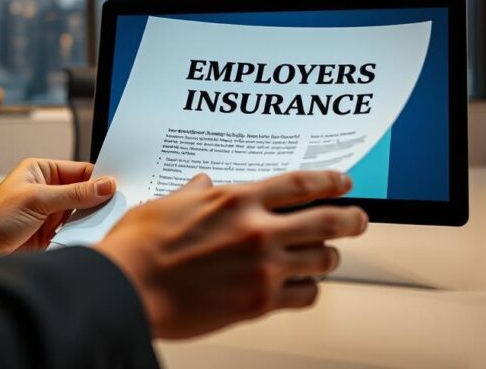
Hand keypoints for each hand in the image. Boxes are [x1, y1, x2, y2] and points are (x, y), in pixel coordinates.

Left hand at [0, 158, 115, 258]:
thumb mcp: (37, 200)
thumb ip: (74, 194)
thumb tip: (104, 185)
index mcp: (41, 171)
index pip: (80, 170)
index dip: (100, 178)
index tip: (119, 187)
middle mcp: (47, 190)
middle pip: (84, 192)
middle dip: (98, 200)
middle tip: (118, 206)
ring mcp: (49, 213)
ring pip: (82, 213)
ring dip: (90, 219)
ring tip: (104, 223)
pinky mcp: (50, 234)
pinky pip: (74, 231)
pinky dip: (82, 234)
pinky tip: (90, 236)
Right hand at [95, 170, 367, 338]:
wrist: (127, 287)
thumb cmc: (140, 247)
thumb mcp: (167, 204)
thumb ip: (194, 194)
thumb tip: (202, 185)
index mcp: (237, 200)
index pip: (299, 185)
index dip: (329, 182)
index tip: (343, 183)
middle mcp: (258, 230)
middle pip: (327, 221)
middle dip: (350, 220)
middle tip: (358, 220)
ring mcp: (263, 268)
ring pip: (322, 260)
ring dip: (328, 258)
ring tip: (325, 257)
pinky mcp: (259, 302)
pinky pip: (305, 296)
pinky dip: (309, 290)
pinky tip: (302, 288)